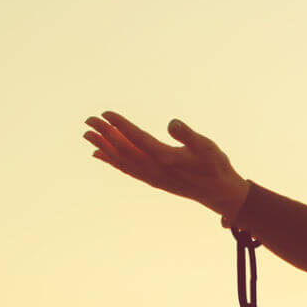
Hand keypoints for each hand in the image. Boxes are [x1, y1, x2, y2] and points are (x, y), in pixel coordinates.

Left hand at [84, 111, 249, 219]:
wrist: (219, 193)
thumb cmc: (215, 166)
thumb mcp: (206, 147)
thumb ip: (187, 135)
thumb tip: (171, 123)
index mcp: (165, 158)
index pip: (136, 139)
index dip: (120, 126)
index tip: (105, 114)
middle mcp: (154, 169)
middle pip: (123, 149)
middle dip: (105, 134)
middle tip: (88, 120)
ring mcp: (152, 176)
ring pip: (122, 160)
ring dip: (104, 147)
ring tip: (87, 135)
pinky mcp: (153, 180)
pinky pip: (127, 170)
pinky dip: (112, 161)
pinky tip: (100, 155)